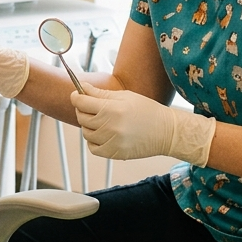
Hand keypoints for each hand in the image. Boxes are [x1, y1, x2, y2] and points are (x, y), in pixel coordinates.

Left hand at [70, 84, 215, 166]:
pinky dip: (94, 140)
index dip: (76, 96)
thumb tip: (81, 87)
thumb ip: (100, 94)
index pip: (81, 102)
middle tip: (91, 106)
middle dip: (82, 109)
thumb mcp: (125, 96)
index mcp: (112, 109)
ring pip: (86, 132)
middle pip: (81, 117)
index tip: (76, 95)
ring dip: (88, 125)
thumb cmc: (146, 110)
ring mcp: (111, 142)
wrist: (166, 131)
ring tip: (102, 120)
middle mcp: (110, 126)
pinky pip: (93, 147)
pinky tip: (103, 134)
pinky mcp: (114, 153)